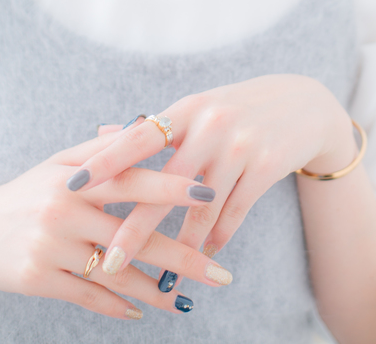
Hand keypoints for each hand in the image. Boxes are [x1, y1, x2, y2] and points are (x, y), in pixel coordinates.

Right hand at [0, 132, 233, 318]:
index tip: (211, 194)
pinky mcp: (37, 278)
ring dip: (155, 290)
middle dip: (181, 255)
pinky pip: (87, 295)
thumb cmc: (31, 189)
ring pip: (115, 271)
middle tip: (220, 273)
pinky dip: (117, 306)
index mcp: (79, 177)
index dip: (172, 187)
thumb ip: (106, 146)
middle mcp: (66, 209)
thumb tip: (148, 124)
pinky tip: (141, 312)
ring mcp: (51, 246)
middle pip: (134, 233)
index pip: (134, 179)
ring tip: (187, 301)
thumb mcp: (62, 161)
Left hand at [68, 75, 356, 276]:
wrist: (302, 105)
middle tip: (109, 259)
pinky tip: (206, 253)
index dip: (106, 162)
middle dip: (136, 225)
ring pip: (202, 209)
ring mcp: (241, 145)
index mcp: (187, 108)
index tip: (73, 186)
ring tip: (163, 270)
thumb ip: (153, 127)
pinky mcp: (267, 166)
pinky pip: (234, 214)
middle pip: (165, 184)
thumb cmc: (237, 108)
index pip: (138, 137)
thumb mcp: (197, 109)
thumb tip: (100, 135)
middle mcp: (211, 124)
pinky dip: (217, 238)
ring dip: (182, 244)